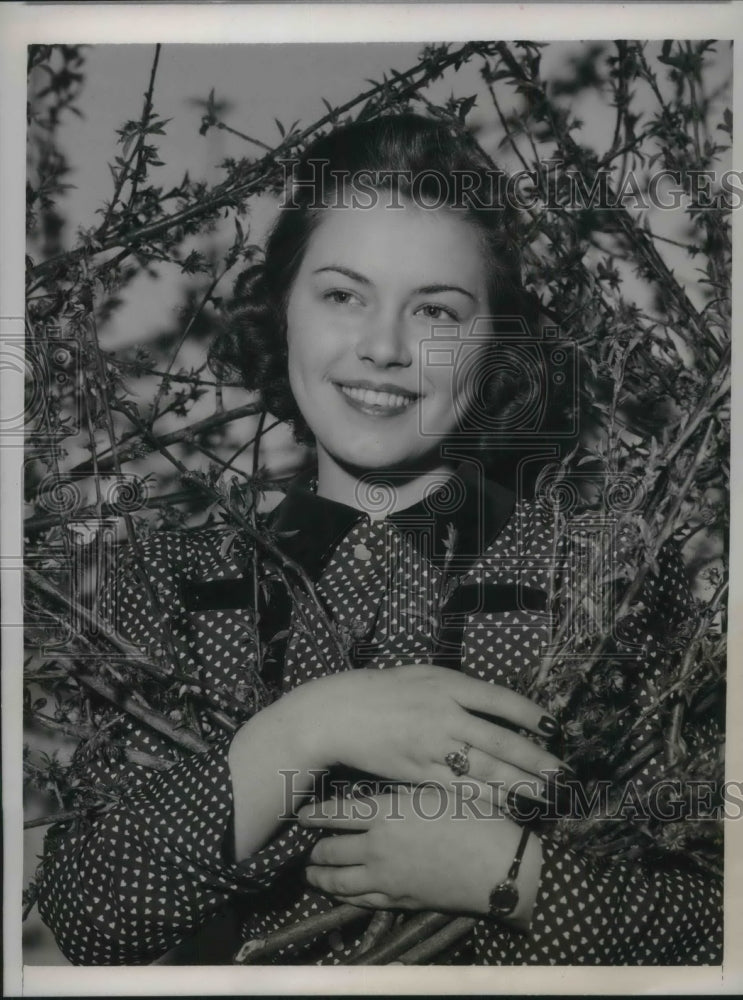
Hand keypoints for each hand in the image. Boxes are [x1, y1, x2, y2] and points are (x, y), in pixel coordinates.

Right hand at [285, 663, 562, 805]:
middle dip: (534, 760)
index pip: (500, 700)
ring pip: (485, 770)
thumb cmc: (381, 691)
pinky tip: (505, 807)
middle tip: (562, 774)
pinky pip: (459, 790)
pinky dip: (484, 799)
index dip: (530, 715)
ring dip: (517, 784)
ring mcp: (432, 746)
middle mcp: (445, 714)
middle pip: (500, 741)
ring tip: (544, 796)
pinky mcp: (418, 774)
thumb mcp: (422, 676)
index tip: (553, 728)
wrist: (338, 713)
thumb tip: (493, 705)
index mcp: (448, 684)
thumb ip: (457, 690)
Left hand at [298, 787, 542, 927]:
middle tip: (307, 845)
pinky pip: (361, 900)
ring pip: (339, 880)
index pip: (337, 813)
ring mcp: (386, 877)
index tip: (302, 814)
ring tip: (312, 872)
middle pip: (332, 849)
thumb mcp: (435, 791)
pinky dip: (344, 895)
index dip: (315, 815)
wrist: (499, 863)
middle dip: (315, 848)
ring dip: (321, 875)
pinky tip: (341, 892)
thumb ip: (402, 793)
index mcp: (386, 813)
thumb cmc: (473, 817)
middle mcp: (377, 846)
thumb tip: (378, 792)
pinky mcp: (399, 900)